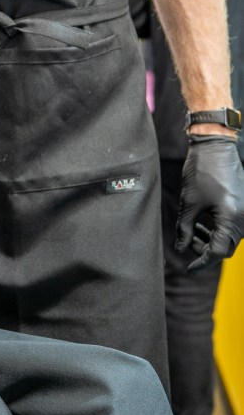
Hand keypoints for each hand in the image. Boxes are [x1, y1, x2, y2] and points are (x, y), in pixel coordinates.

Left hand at [176, 135, 243, 272]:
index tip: (189, 269)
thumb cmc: (201, 171)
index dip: (202, 262)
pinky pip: (233, 226)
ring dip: (211, 239)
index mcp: (232, 219)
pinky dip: (218, 229)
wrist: (216, 146)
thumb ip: (185, 228)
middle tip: (187, 242)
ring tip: (193, 231)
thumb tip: (181, 248)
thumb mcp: (189, 202)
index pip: (218, 253)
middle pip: (226, 248)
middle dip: (206, 250)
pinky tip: (202, 223)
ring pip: (229, 237)